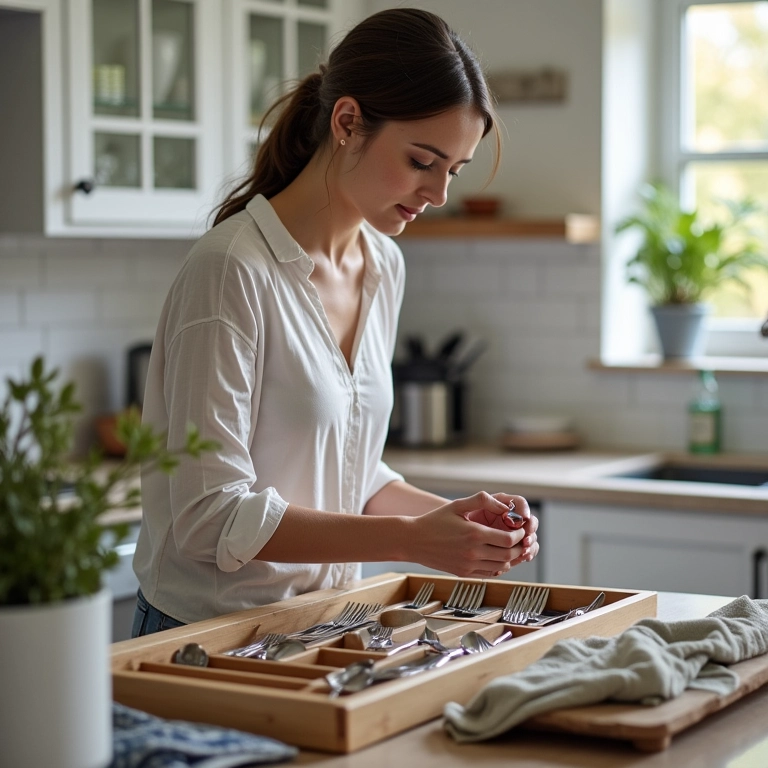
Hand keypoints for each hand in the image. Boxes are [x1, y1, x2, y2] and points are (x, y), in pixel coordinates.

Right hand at [407, 492, 526, 578]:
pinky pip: (489, 573)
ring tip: (508, 547)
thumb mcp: (457, 504)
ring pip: (501, 566)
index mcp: (474, 534)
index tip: (519, 528)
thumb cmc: (435, 520)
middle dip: (517, 547)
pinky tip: (495, 555)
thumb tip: (505, 506)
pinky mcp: (464, 573)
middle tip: (519, 539)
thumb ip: (482, 501)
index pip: (508, 539)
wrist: (413, 540)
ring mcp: (469, 566)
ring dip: (509, 557)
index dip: (518, 535)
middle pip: (508, 555)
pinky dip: (497, 566)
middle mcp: (473, 553)